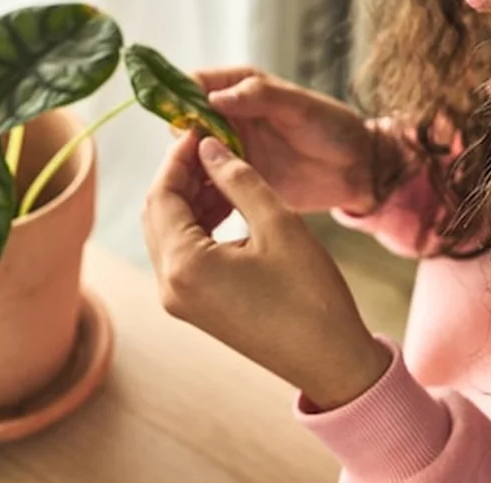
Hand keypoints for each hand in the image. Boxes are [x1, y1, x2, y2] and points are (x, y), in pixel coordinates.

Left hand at [142, 132, 391, 409]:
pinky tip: (228, 204)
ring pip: (169, 232)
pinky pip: (183, 254)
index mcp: (184, 265)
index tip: (202, 128)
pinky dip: (198, 225)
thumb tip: (208, 147)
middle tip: (213, 145)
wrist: (332, 361)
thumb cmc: (311, 294)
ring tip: (225, 170)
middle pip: (158, 212)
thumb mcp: (278, 224)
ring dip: (191, 199)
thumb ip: (238, 179)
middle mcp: (170, 285)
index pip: (162, 194)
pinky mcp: (195, 307)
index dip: (180, 156)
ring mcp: (180, 301)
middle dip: (182, 175)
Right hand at [190, 67, 397, 216]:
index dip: (182, 100)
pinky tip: (204, 203)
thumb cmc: (333, 127)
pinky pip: (207, 185)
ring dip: (186, 168)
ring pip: (191, 156)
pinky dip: (200, 192)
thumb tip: (214, 97)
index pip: (196, 85)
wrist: (357, 170)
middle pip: (185, 123)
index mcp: (240, 88)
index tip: (185, 121)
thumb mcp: (299, 105)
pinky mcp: (237, 180)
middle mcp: (229, 117)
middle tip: (191, 159)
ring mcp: (231, 150)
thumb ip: (259, 96)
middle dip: (181, 139)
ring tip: (193, 184)